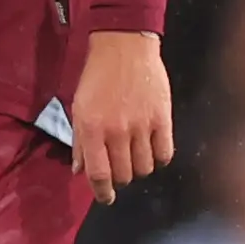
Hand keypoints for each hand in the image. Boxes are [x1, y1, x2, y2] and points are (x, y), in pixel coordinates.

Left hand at [70, 30, 173, 204]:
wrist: (124, 46)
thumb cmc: (98, 76)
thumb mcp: (79, 107)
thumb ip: (80, 141)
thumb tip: (79, 170)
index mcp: (92, 129)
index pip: (98, 174)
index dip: (102, 192)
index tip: (106, 197)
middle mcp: (116, 131)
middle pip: (124, 175)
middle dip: (121, 178)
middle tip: (120, 168)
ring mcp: (142, 126)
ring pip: (144, 168)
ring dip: (139, 168)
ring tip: (136, 156)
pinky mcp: (162, 118)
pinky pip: (165, 154)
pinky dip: (159, 158)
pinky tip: (153, 150)